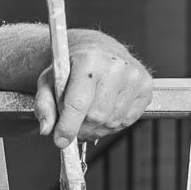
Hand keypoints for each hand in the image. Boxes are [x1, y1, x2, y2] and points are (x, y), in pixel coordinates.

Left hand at [34, 32, 151, 146]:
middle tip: (73, 124)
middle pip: (95, 117)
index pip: (78, 104)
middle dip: (81, 128)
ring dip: (96, 128)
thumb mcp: (50, 79)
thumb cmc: (72, 65)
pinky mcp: (146, 87)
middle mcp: (115, 66)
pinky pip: (127, 121)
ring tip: (87, 117)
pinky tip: (104, 111)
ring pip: (111, 122)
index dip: (67, 127)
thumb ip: (44, 104)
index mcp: (88, 60)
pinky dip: (112, 124)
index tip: (60, 140)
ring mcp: (134, 77)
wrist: (98, 49)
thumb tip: (46, 129)